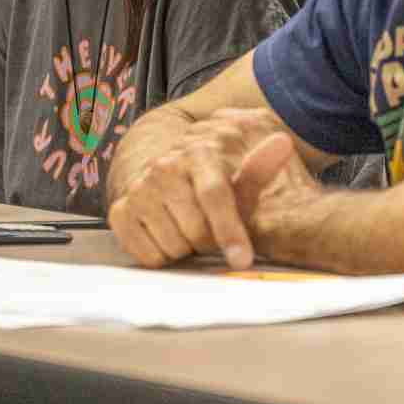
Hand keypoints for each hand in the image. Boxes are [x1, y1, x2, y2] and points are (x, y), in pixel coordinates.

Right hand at [107, 107, 297, 270]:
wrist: (164, 180)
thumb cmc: (211, 186)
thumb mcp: (240, 179)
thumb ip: (261, 167)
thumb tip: (284, 142)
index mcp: (196, 152)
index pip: (215, 195)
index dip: (230, 231)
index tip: (243, 260)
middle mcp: (163, 167)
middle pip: (196, 230)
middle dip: (209, 240)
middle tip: (211, 234)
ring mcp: (138, 190)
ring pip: (173, 246)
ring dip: (186, 249)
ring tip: (189, 233)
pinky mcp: (119, 213)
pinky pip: (149, 255)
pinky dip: (162, 255)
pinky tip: (168, 238)